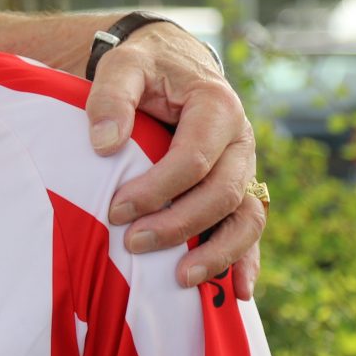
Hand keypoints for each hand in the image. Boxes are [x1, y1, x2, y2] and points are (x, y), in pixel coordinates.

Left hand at [85, 22, 262, 298]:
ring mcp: (244, 167)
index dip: (157, 190)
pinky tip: (240, 293)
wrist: (169, 61)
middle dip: (178, 225)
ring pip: (246, 218)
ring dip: (218, 253)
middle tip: (132, 244)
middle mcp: (240, 140)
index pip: (194, 159)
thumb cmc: (144, 65)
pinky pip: (250, 228)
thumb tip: (104, 144)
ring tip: (181, 281)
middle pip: (223, 194)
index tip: (116, 210)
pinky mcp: (238, 188)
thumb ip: (111, 96)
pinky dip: (247, 261)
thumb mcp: (124, 64)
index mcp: (217, 106)